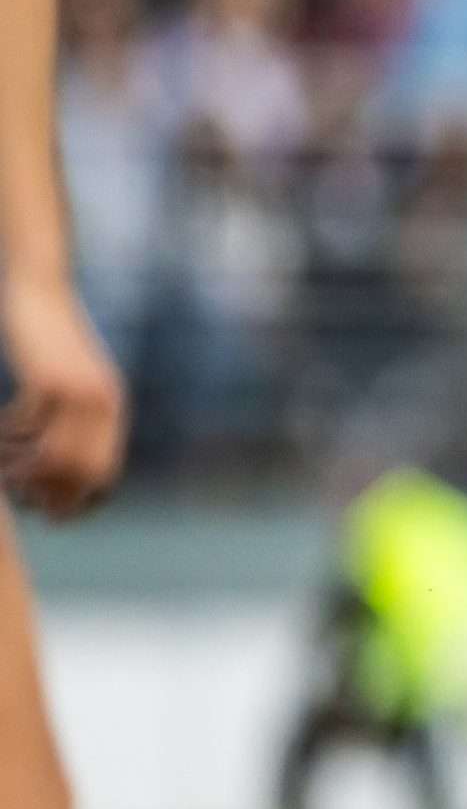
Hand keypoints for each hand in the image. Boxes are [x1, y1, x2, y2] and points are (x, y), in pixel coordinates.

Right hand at [0, 277, 128, 514]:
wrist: (42, 291)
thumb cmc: (51, 340)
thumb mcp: (72, 379)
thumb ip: (76, 415)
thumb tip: (60, 461)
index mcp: (113, 408)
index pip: (105, 474)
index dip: (78, 503)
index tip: (51, 517)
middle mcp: (103, 402)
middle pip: (79, 473)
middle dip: (47, 495)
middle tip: (19, 500)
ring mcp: (78, 390)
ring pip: (52, 456)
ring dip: (22, 469)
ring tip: (4, 469)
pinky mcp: (48, 378)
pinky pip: (27, 426)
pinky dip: (9, 435)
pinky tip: (1, 427)